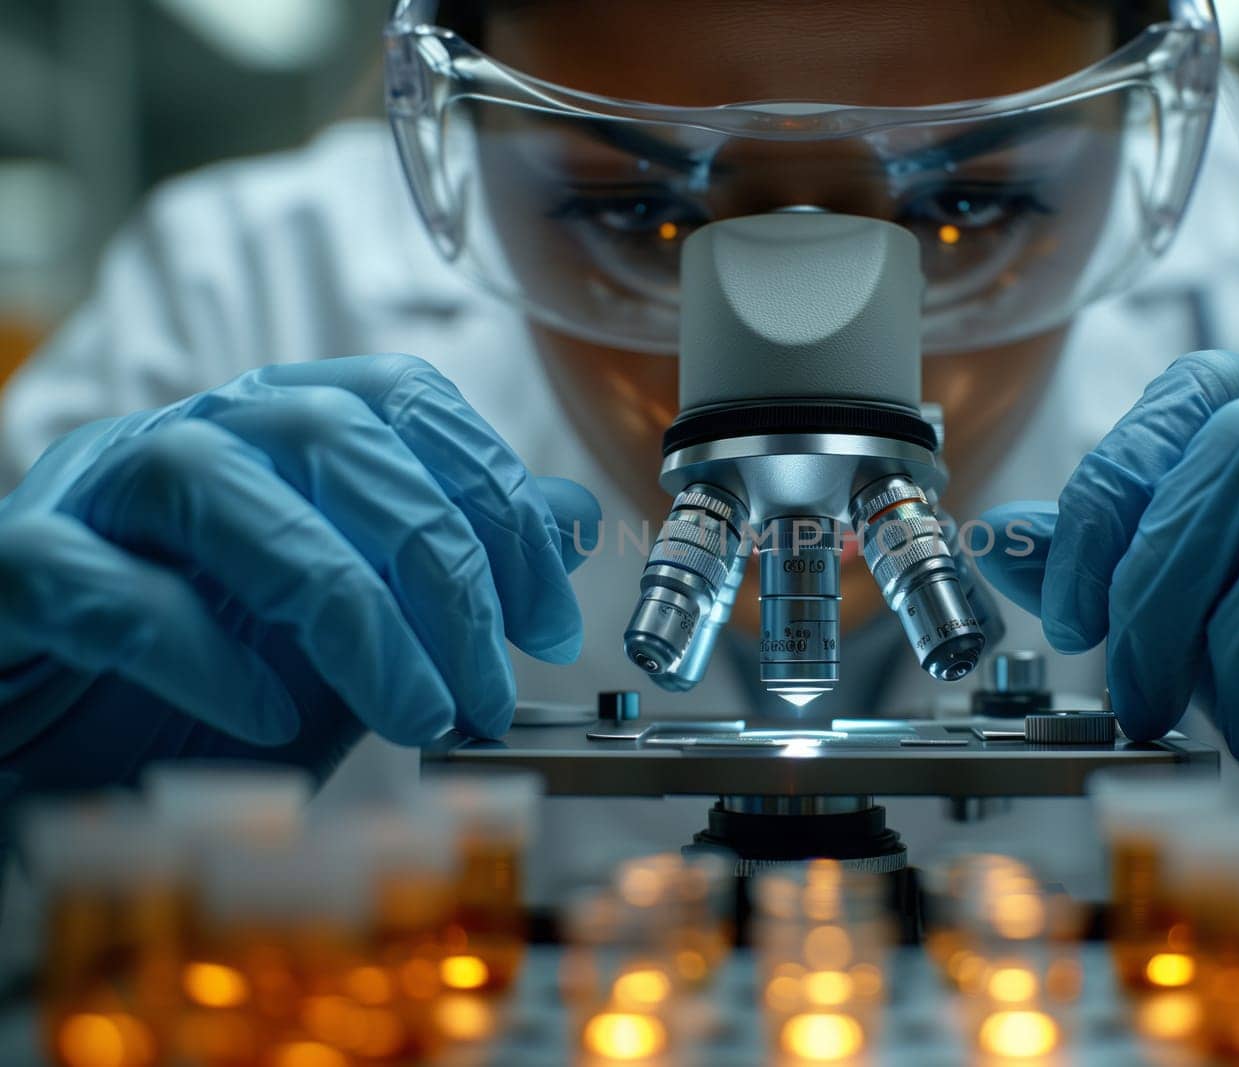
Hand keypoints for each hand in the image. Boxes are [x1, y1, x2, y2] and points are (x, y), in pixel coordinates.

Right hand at [0, 355, 597, 785]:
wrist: (50, 749)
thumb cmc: (206, 678)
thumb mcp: (360, 628)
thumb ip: (455, 567)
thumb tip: (570, 514)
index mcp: (280, 429)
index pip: (408, 401)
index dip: (498, 498)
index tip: (550, 620)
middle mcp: (193, 433)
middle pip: (336, 437)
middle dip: (444, 570)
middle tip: (489, 690)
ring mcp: (93, 491)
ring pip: (223, 486)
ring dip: (349, 612)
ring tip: (415, 717)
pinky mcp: (14, 568)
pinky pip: (105, 584)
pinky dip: (203, 652)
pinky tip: (271, 720)